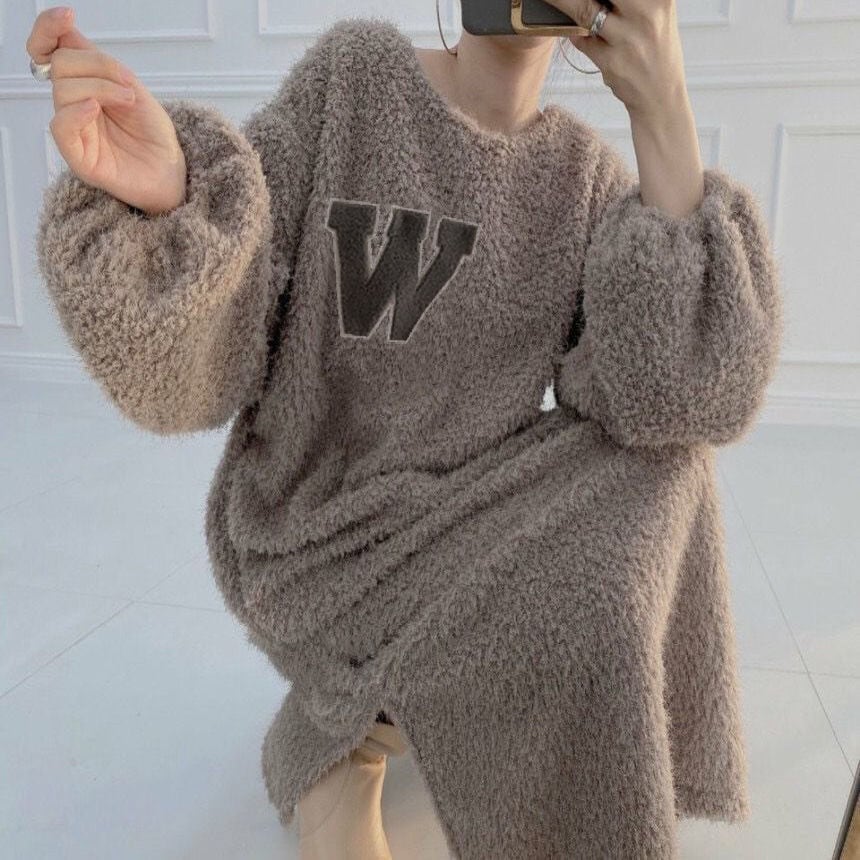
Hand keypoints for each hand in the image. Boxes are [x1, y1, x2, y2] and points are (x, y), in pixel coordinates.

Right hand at [26, 5, 186, 214]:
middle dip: (96, 65)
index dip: (49, 28)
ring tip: (129, 101)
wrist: (172, 175)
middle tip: (128, 84)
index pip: (52, 49)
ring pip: (63, 90)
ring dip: (100, 87)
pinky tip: (96, 110)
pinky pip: (61, 126)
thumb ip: (106, 67)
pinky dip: (77, 112)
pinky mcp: (79, 157)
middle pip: (60, 64)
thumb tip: (73, 37)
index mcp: (85, 85)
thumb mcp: (135, 90)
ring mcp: (75, 130)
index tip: (67, 16)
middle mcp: (75, 105)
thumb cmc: (154, 137)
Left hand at [542, 0, 689, 121]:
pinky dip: (576, 35)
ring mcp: (629, 38)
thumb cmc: (653, 50)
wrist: (660, 97)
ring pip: (584, 11)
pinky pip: (582, 39)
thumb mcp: (654, 14)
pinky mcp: (612, 61)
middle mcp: (648, 13)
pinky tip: (577, 34)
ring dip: (562, 3)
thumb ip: (629, 2)